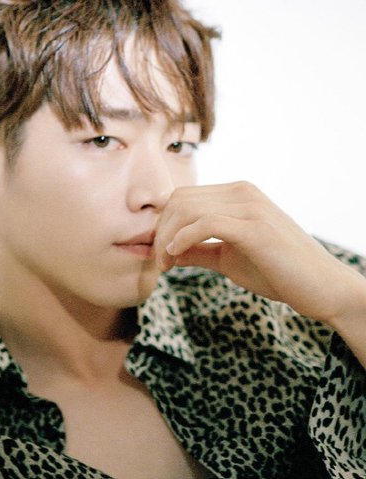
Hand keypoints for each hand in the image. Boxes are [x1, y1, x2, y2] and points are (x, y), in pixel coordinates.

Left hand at [155, 181, 365, 325]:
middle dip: (160, 231)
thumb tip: (168, 251)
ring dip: (167, 238)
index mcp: (237, 195)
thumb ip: (199, 251)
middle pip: (180, 200)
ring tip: (166, 264)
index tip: (160, 252)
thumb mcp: (228, 260)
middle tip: (160, 261)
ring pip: (188, 209)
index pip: (183, 197)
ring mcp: (251, 207)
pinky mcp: (256, 227)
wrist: (321, 288)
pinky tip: (175, 255)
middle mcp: (242, 192)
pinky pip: (206, 223)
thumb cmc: (277, 272)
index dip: (164, 223)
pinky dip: (183, 238)